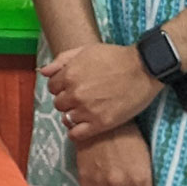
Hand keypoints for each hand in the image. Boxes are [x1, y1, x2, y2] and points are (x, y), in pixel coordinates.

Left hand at [45, 42, 159, 141]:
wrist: (143, 69)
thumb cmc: (115, 57)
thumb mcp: (86, 50)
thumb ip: (61, 60)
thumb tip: (43, 72)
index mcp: (69, 74)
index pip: (52, 87)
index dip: (61, 87)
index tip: (71, 87)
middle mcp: (75, 93)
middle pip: (58, 104)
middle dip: (67, 100)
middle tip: (81, 98)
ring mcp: (87, 110)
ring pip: (67, 118)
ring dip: (73, 115)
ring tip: (86, 111)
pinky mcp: (100, 123)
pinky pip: (76, 134)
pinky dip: (76, 132)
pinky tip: (84, 126)